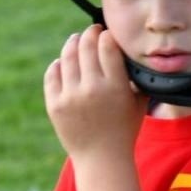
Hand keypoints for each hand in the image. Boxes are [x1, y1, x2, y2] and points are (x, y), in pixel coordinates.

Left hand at [44, 25, 145, 158]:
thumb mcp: (138, 102)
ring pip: (67, 57)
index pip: (107, 46)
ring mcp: (70, 97)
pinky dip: (57, 64)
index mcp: (115, 87)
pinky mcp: (55, 105)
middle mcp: (91, 89)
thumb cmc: (124, 129)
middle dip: (89, 34)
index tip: (107, 33)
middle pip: (86, 47)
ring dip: (72, 44)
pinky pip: (52, 75)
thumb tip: (128, 52)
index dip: (107, 35)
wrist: (101, 158)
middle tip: (92, 31)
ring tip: (76, 40)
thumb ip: (135, 78)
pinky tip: (62, 62)